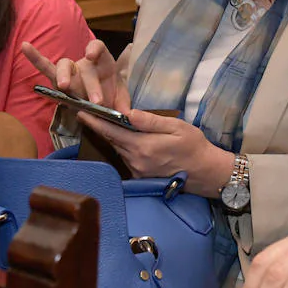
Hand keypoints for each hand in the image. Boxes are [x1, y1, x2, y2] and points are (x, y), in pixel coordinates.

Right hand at [21, 39, 129, 111]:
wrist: (103, 103)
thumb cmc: (112, 95)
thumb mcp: (122, 99)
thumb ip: (124, 104)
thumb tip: (128, 116)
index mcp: (103, 61)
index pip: (98, 47)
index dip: (93, 48)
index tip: (90, 55)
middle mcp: (85, 64)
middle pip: (85, 67)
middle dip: (91, 84)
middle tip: (97, 101)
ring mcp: (70, 71)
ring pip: (62, 66)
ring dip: (62, 75)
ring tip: (63, 86)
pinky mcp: (58, 81)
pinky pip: (45, 68)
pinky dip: (35, 58)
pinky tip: (24, 46)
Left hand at [79, 109, 233, 195]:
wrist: (205, 172)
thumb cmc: (194, 146)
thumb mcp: (176, 127)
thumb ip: (150, 121)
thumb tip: (128, 114)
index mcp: (143, 146)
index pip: (112, 132)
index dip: (95, 121)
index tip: (81, 111)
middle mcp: (136, 161)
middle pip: (112, 141)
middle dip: (99, 127)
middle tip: (88, 112)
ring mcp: (137, 170)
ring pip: (118, 149)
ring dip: (111, 136)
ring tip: (103, 121)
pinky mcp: (140, 176)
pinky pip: (126, 157)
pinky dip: (122, 146)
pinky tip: (123, 137)